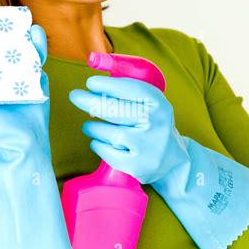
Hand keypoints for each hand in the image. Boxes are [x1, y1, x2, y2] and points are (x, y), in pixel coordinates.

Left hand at [68, 75, 189, 183]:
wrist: (173, 160)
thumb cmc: (152, 125)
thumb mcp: (150, 104)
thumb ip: (128, 93)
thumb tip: (93, 85)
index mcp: (158, 104)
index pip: (130, 90)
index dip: (106, 85)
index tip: (90, 83)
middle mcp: (155, 123)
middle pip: (115, 110)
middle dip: (89, 101)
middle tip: (75, 96)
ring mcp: (147, 146)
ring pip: (108, 132)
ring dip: (93, 127)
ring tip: (90, 126)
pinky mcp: (137, 165)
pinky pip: (107, 152)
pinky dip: (98, 145)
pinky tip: (98, 142)